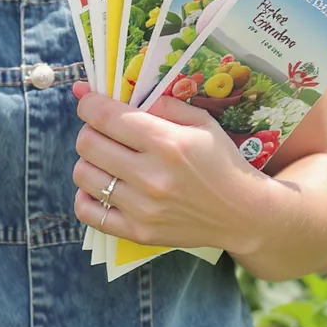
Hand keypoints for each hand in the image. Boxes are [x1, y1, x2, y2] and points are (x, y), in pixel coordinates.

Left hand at [71, 83, 269, 254]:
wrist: (243, 214)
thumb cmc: (220, 160)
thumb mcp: (200, 121)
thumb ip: (160, 103)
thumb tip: (114, 92)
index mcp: (166, 143)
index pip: (104, 116)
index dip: (88, 102)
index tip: (88, 100)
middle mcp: (151, 176)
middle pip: (87, 143)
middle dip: (89, 129)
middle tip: (103, 130)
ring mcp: (143, 208)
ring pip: (83, 174)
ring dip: (88, 160)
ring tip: (106, 158)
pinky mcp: (139, 233)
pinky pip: (89, 212)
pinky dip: (87, 196)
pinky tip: (102, 186)